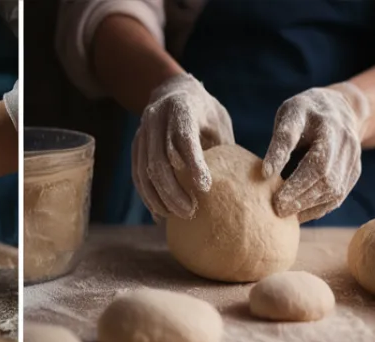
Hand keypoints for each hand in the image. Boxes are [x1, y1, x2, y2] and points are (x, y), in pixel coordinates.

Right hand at [132, 73, 233, 219]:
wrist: (173, 91)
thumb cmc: (204, 112)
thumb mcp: (218, 122)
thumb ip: (222, 147)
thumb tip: (238, 183)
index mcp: (181, 107)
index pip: (184, 138)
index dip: (193, 164)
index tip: (204, 187)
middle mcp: (156, 118)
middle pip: (160, 160)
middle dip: (174, 190)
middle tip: (191, 211)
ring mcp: (142, 133)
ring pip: (145, 170)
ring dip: (160, 197)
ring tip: (177, 216)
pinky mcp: (136, 146)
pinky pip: (138, 175)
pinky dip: (148, 196)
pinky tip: (160, 214)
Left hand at [264, 83, 367, 222]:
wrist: (342, 109)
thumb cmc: (306, 115)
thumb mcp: (290, 115)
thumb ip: (281, 141)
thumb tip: (266, 174)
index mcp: (319, 118)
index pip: (296, 137)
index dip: (281, 155)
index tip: (265, 175)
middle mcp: (341, 137)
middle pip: (322, 172)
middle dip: (297, 192)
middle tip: (275, 206)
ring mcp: (352, 156)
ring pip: (332, 189)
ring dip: (307, 204)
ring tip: (284, 212)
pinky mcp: (355, 171)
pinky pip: (338, 197)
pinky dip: (317, 208)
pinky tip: (300, 214)